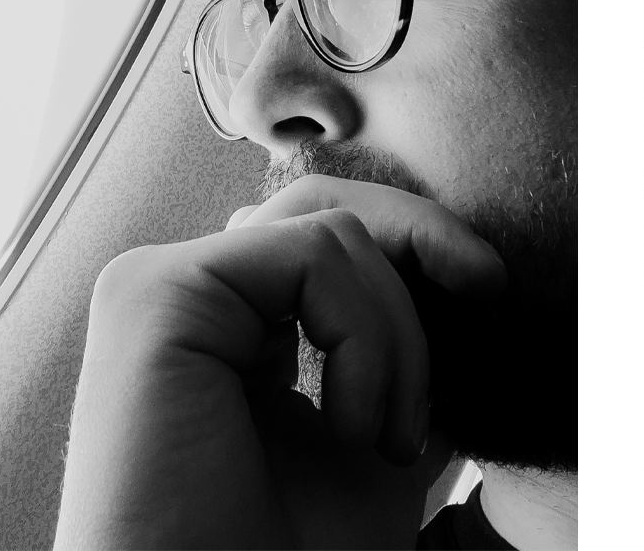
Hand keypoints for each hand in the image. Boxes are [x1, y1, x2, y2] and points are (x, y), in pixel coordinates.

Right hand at [53, 176, 505, 550]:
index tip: (488, 283)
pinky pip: (311, 254)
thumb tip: (464, 279)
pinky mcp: (156, 294)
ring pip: (330, 230)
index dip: (413, 238)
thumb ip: (398, 353)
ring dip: (397, 335)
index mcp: (232, 329)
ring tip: (387, 439)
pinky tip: (350, 427)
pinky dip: (364, 337)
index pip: (326, 237)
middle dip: (420, 238)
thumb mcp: (377, 430)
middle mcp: (189, 299)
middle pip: (324, 204)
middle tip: (485, 286)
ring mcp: (162, 289)